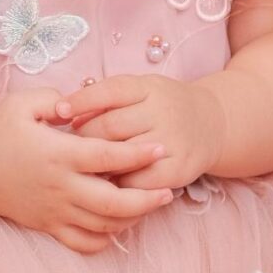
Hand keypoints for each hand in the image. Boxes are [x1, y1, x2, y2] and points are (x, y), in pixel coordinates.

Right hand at [0, 88, 173, 255]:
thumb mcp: (21, 103)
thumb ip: (55, 98)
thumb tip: (81, 101)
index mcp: (57, 154)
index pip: (106, 158)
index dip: (137, 154)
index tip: (161, 148)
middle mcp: (59, 187)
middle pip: (113, 203)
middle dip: (146, 200)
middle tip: (167, 191)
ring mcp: (54, 211)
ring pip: (102, 226)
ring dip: (132, 219)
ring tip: (149, 204)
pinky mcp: (48, 226)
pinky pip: (83, 243)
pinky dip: (105, 239)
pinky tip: (118, 224)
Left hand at [56, 75, 226, 194]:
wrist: (213, 124)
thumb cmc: (162, 107)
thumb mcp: (141, 90)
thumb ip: (108, 98)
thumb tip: (65, 112)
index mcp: (149, 87)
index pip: (110, 91)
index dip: (82, 101)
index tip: (59, 111)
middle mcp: (162, 111)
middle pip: (110, 127)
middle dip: (84, 140)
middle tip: (69, 149)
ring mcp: (173, 141)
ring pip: (122, 157)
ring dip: (99, 166)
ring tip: (84, 169)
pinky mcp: (179, 169)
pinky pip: (140, 182)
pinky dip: (121, 185)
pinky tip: (111, 184)